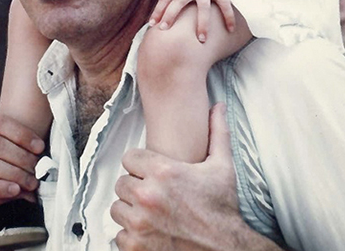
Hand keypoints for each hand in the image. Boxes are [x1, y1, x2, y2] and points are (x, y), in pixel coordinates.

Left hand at [111, 104, 277, 250]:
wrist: (226, 250)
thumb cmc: (223, 211)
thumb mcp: (222, 167)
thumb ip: (217, 132)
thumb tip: (218, 107)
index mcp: (163, 172)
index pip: (129, 158)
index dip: (141, 165)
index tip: (151, 173)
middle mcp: (148, 196)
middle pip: (122, 183)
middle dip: (136, 188)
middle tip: (154, 195)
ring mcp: (140, 223)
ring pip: (118, 208)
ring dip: (132, 211)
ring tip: (152, 213)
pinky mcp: (136, 247)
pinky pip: (119, 235)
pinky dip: (132, 235)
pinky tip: (151, 231)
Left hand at [150, 0, 234, 39]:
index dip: (157, 11)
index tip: (151, 24)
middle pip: (177, 3)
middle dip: (169, 16)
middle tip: (163, 30)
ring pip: (203, 8)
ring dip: (202, 24)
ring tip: (201, 40)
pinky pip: (224, 5)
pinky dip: (229, 17)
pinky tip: (230, 30)